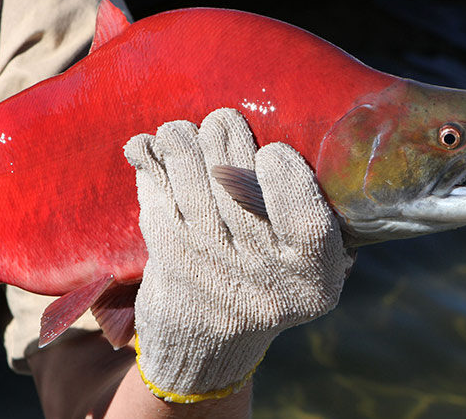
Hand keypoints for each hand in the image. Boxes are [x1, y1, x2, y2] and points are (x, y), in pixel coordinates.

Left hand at [123, 108, 351, 402]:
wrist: (206, 342)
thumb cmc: (269, 282)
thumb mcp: (312, 268)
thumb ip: (316, 216)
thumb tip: (300, 139)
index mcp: (312, 280)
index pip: (303, 221)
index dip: (284, 176)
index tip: (273, 152)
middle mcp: (261, 278)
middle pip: (239, 189)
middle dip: (226, 139)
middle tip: (223, 123)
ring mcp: (210, 265)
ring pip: (193, 179)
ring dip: (184, 142)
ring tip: (187, 133)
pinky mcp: (167, 253)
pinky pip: (158, 190)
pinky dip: (150, 159)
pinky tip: (149, 147)